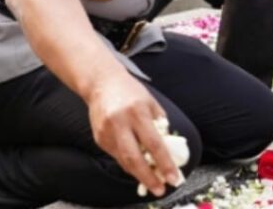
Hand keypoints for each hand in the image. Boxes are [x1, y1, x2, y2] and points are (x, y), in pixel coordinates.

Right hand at [87, 72, 180, 197]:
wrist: (101, 83)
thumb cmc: (131, 92)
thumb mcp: (151, 103)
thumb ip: (160, 124)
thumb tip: (171, 149)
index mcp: (137, 112)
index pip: (154, 143)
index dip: (164, 163)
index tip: (174, 177)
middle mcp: (120, 122)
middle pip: (134, 158)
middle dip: (148, 177)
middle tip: (159, 189)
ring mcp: (107, 131)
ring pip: (124, 160)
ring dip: (139, 174)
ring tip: (152, 182)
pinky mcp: (99, 138)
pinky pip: (116, 156)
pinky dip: (128, 163)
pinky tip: (138, 166)